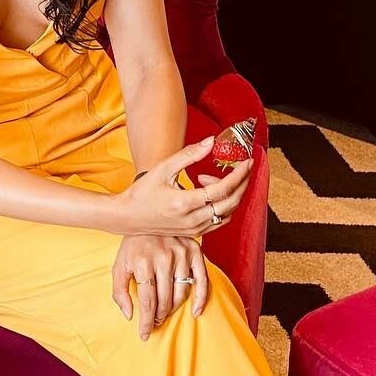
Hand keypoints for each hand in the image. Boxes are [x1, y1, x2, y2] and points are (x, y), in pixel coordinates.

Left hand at [112, 234, 209, 338]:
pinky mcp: (194, 251)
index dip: (145, 321)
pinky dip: (200, 298)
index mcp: (143, 262)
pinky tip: (195, 312)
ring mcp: (181, 254)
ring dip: (173, 308)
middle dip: (158, 315)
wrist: (146, 217)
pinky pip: (202, 280)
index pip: (147, 300)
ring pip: (181, 292)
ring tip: (164, 313)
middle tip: (154, 321)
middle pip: (164, 299)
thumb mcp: (118, 266)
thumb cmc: (131, 246)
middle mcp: (164, 258)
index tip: (144, 334)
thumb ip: (119, 292)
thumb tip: (129, 315)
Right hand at [115, 136, 252, 237]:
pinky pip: (219, 221)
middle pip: (231, 203)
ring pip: (227, 213)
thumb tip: (212, 142)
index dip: (239, 174)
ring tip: (212, 178)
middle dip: (242, 184)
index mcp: (184, 202)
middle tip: (245, 168)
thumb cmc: (142, 192)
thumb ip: (189, 154)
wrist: (128, 218)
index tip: (248, 161)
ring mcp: (194, 229)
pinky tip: (208, 192)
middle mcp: (192, 219)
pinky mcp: (194, 233)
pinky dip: (222, 205)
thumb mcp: (163, 168)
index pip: (222, 189)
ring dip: (230, 194)